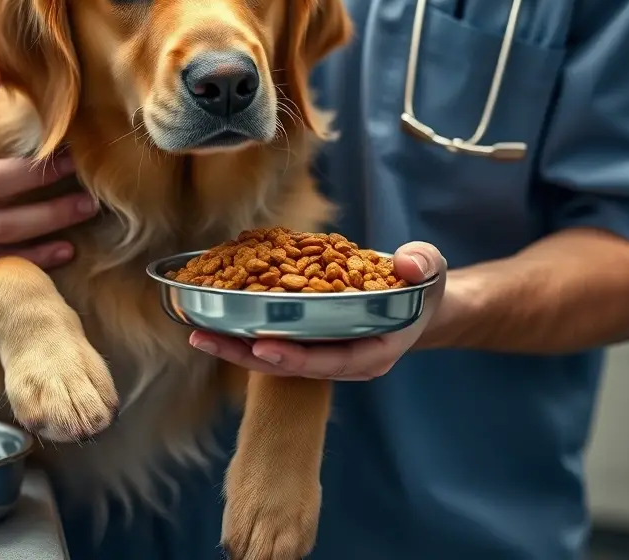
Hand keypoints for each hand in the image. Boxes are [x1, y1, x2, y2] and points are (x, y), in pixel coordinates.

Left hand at [188, 242, 446, 379]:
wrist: (416, 299)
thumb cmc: (421, 286)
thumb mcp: (431, 270)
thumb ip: (422, 265)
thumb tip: (405, 262)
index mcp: (374, 352)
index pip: (332, 362)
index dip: (297, 358)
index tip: (262, 346)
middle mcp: (345, 361)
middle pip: (292, 365)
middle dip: (248, 354)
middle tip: (208, 338)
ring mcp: (325, 354)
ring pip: (276, 358)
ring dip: (236, 346)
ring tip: (197, 332)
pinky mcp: (310, 341)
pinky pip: (275, 340)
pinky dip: (245, 331)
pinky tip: (214, 318)